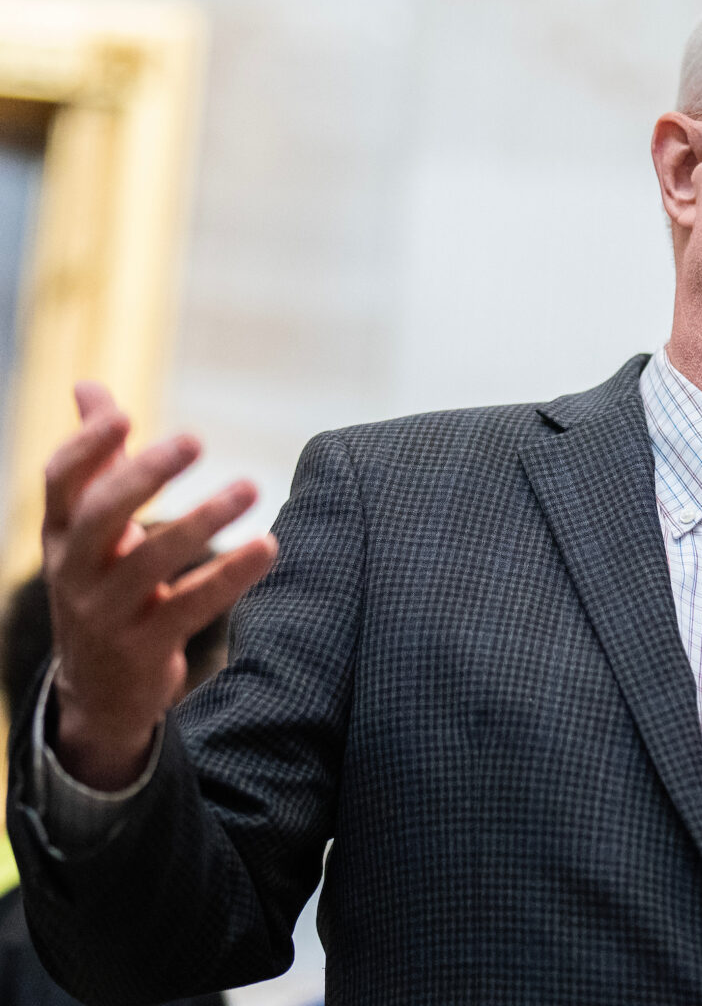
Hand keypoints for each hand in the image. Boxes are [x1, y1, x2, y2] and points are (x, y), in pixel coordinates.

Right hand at [42, 382, 277, 789]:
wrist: (98, 690)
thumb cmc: (103, 585)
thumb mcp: (90, 529)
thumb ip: (98, 460)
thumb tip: (88, 385)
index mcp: (62, 535)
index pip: (60, 481)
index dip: (85, 446)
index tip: (122, 414)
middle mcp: (74, 572)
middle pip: (101, 515)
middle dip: (146, 475)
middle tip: (196, 439)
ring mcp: (107, 613)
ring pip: (150, 562)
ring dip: (203, 521)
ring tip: (250, 487)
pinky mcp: (146, 648)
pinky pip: (191, 607)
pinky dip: (230, 576)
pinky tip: (268, 546)